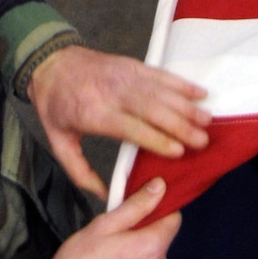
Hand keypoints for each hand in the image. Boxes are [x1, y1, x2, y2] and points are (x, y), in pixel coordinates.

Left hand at [28, 46, 210, 199]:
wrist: (50, 62)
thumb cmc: (55, 106)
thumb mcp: (58, 142)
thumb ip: (80, 172)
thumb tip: (106, 196)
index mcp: (94, 114)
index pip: (132, 128)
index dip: (157, 139)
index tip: (179, 152)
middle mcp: (114, 93)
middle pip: (153, 109)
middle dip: (181, 125)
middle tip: (202, 141)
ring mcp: (125, 75)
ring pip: (161, 91)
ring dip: (187, 105)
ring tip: (207, 120)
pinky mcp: (132, 65)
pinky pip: (161, 74)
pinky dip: (182, 84)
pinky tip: (200, 93)